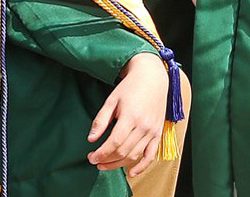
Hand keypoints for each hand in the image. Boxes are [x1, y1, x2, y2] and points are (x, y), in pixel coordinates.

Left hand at [87, 52, 167, 178]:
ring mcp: (152, 131)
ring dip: (119, 164)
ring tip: (106, 165)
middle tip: (95, 162)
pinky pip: (151, 155)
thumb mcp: (111, 100)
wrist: (152, 77)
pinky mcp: (158, 133)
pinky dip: (142, 167)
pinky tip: (131, 173)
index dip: (101, 153)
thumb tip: (91, 138)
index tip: (91, 157)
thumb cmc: (130, 87)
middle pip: (124, 151)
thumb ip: (101, 120)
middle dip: (107, 160)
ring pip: (135, 155)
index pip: (115, 142)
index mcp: (130, 116)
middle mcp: (143, 126)